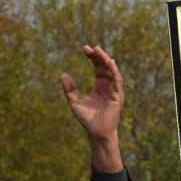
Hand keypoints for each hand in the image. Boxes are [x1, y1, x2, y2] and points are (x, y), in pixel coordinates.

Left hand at [60, 45, 123, 171]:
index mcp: (99, 87)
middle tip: (90, 48)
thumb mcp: (74, 102)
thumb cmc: (87, 120)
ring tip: (98, 51)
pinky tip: (109, 62)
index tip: (85, 49)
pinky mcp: (118, 96)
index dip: (93, 58)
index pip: (97, 69)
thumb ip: (69, 89)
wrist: (96, 133)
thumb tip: (62, 74)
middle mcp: (108, 87)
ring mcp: (114, 91)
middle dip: (98, 56)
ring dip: (106, 60)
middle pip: (105, 67)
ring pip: (112, 71)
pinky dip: (114, 71)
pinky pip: (117, 81)